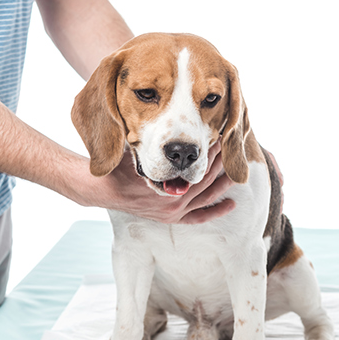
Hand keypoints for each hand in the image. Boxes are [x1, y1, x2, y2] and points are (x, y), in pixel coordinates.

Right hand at [79, 140, 235, 223]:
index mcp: (165, 186)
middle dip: (219, 162)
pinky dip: (214, 212)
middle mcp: (173, 201)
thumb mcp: (136, 150)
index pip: (196, 166)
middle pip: (206, 180)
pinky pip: (198, 218)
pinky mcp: (172, 219)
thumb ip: (153, 142)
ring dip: (222, 183)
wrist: (101, 189)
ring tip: (237, 170)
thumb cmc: (119, 166)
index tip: (220, 136)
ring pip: (206, 197)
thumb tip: (168, 120)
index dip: (210, 151)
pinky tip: (230, 205)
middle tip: (231, 147)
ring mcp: (174, 212)